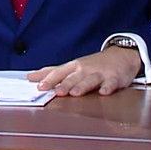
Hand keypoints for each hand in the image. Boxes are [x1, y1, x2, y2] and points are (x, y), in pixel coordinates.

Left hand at [27, 45, 141, 95]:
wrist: (120, 56)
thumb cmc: (92, 64)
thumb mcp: (72, 66)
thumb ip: (52, 72)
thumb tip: (30, 76)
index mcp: (73, 67)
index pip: (58, 72)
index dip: (49, 79)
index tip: (38, 86)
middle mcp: (84, 69)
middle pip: (73, 77)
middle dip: (64, 84)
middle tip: (56, 92)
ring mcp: (99, 73)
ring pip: (89, 80)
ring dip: (82, 86)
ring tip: (75, 93)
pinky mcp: (113, 78)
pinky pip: (110, 84)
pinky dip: (107, 88)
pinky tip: (103, 92)